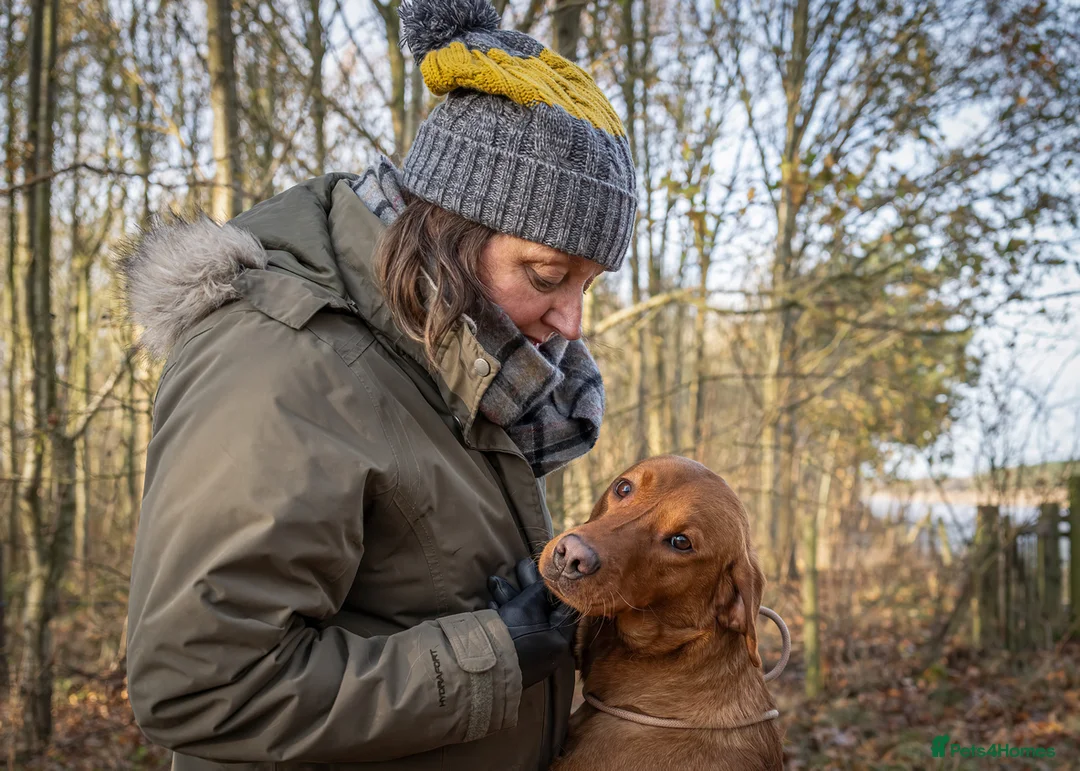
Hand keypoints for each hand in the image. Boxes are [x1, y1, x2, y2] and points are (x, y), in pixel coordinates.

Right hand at [487, 558, 576, 687]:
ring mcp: (529, 656)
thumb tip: (550, 579)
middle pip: (540, 611)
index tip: (549, 571)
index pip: (564, 608)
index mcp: (558, 639)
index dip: (556, 587)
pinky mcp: (512, 657)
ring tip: (493, 580)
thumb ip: (541, 589)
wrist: (483, 662)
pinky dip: (503, 616)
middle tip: (519, 566)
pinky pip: (512, 631)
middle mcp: (547, 649)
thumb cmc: (513, 631)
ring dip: (509, 598)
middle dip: (526, 588)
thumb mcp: (528, 604)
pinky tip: (492, 603)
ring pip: (522, 619)